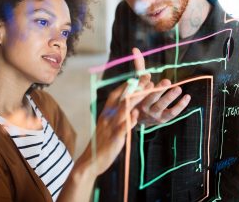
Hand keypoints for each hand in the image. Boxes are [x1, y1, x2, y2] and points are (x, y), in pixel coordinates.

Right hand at [58, 75, 152, 201]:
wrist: (90, 161)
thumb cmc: (101, 142)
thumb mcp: (107, 124)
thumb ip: (117, 114)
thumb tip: (129, 104)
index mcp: (106, 112)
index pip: (116, 94)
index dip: (127, 85)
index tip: (139, 77)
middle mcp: (108, 117)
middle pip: (123, 98)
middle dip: (136, 88)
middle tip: (148, 79)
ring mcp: (111, 127)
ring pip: (124, 110)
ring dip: (136, 99)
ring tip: (146, 91)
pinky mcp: (114, 139)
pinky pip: (122, 128)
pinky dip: (129, 121)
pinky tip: (136, 115)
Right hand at [133, 47, 190, 126]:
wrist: (137, 118)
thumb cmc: (139, 94)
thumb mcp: (138, 81)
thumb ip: (139, 66)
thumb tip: (135, 48)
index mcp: (135, 96)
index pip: (138, 90)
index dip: (143, 84)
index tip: (149, 76)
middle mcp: (143, 106)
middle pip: (150, 98)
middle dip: (158, 90)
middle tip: (167, 81)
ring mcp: (153, 114)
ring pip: (161, 106)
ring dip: (170, 97)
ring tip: (178, 88)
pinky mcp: (162, 119)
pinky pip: (172, 113)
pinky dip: (180, 106)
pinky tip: (187, 97)